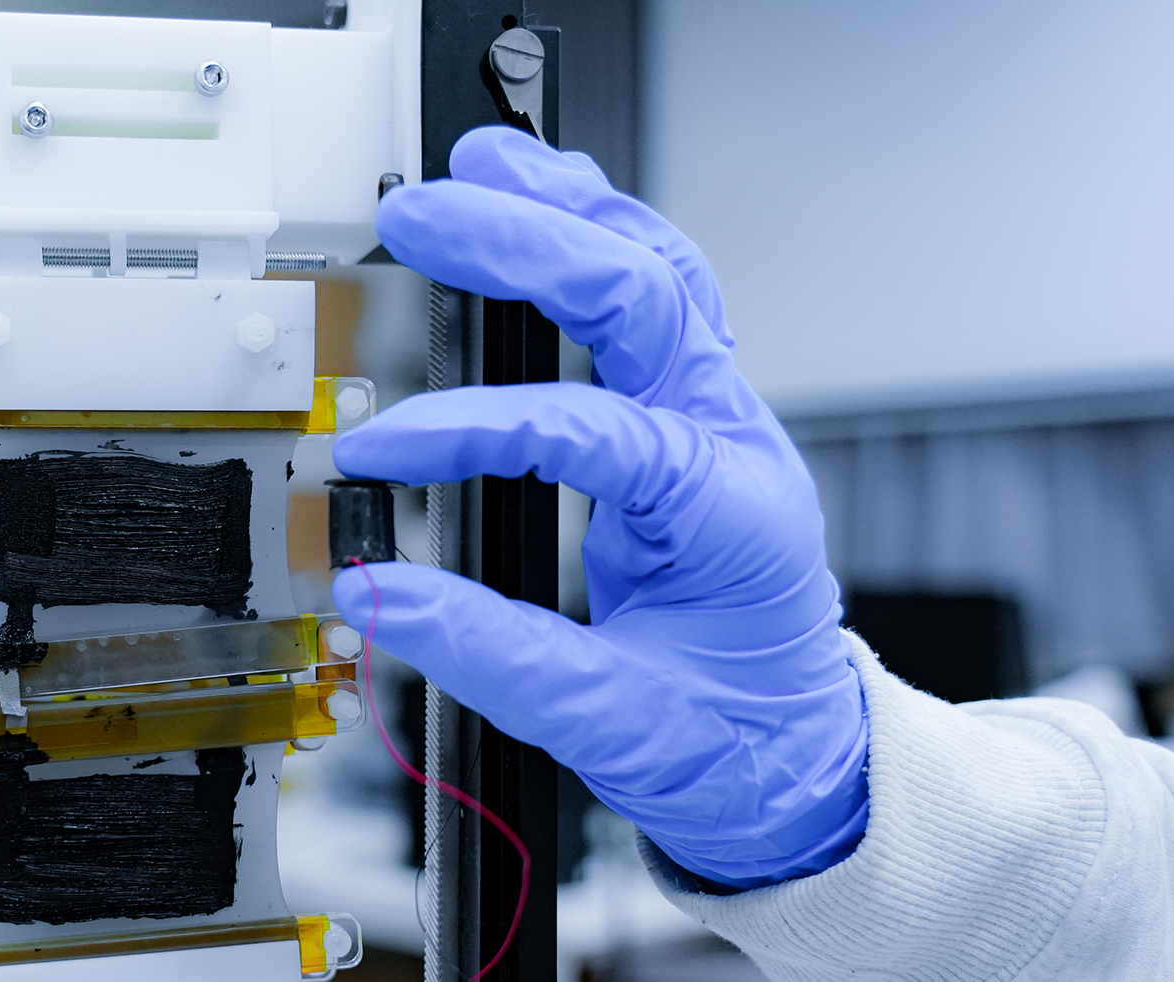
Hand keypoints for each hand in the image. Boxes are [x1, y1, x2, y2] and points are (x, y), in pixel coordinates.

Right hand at [333, 127, 867, 887]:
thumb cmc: (726, 742)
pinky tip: (543, 207)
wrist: (794, 757)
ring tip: (483, 169)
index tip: (379, 451)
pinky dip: (595, 240)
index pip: (587, 432)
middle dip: (527, 244)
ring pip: (658, 273)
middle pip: (642, 297)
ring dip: (569, 212)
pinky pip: (657, 298)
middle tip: (422, 217)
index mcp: (725, 515)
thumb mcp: (609, 723)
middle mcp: (732, 443)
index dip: (473, 427)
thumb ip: (492, 657)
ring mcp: (720, 420)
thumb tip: (378, 598)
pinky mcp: (693, 419)